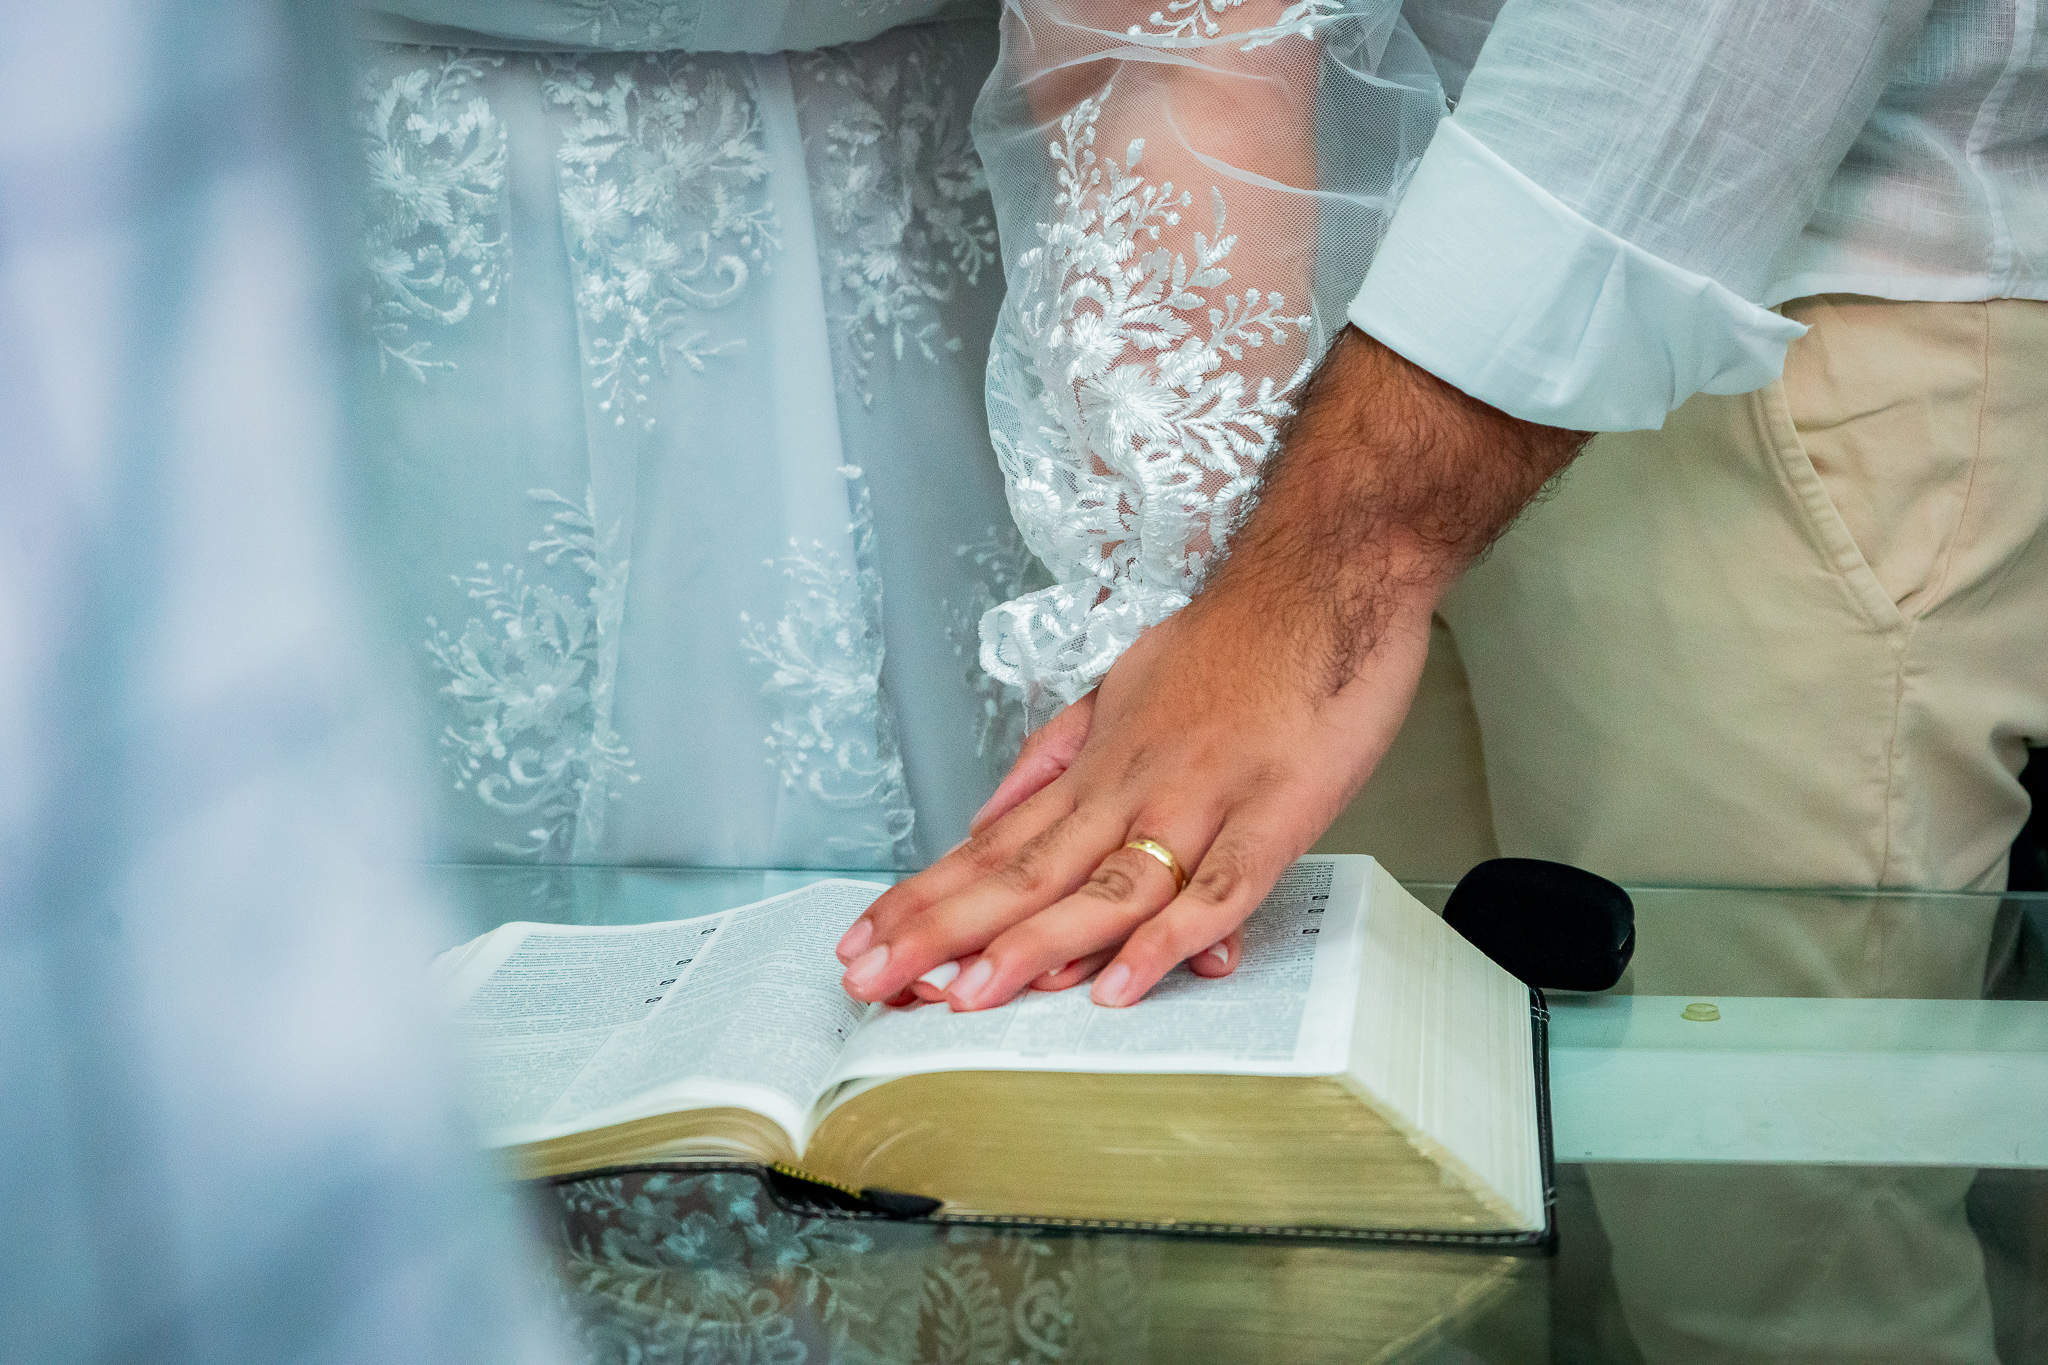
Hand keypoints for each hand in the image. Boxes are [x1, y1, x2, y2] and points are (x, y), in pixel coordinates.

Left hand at [838, 329, 1585, 1011]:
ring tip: (970, 995)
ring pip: (1106, 886)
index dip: (925, 898)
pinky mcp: (1275, 812)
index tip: (862, 943)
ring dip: (1034, 943)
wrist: (1326, 572)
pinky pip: (1218, 889)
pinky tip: (1121, 985)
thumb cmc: (1233, 639)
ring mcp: (1201, 800)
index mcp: (1096, 767)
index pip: (993, 845)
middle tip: (871, 981)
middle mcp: (1131, 787)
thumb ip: (1054, 759)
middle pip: (1025, 871)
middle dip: (943, 930)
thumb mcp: (1120, 687)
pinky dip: (1168, 940)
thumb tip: (985, 819)